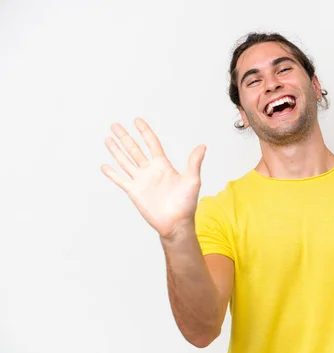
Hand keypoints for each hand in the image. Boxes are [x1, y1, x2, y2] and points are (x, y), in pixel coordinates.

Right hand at [101, 118, 206, 238]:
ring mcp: (141, 181)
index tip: (137, 121)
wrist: (176, 223)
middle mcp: (150, 171)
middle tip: (115, 125)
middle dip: (125, 137)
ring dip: (116, 150)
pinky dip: (112, 173)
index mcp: (163, 165)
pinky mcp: (135, 192)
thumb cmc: (187, 204)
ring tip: (108, 139)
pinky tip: (104, 166)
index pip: (152, 143)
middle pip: (135, 149)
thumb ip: (194, 162)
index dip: (145, 132)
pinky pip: (121, 180)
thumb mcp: (192, 180)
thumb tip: (202, 146)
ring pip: (125, 161)